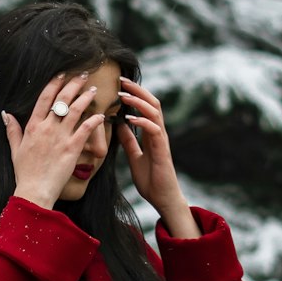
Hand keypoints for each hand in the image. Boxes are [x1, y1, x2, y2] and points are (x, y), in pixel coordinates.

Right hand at [2, 72, 105, 207]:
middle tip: (82, 75)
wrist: (35, 190)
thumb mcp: (15, 149)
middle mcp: (47, 128)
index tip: (62, 74)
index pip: (44, 98)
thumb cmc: (25, 172)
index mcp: (33, 126)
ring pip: (75, 110)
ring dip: (85, 97)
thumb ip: (12, 130)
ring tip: (93, 90)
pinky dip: (93, 120)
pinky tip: (100, 115)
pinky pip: (85, 129)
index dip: (54, 83)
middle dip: (73, 84)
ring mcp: (60, 137)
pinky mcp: (72, 148)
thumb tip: (5, 114)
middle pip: (62, 99)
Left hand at [116, 75, 191, 223]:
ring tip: (123, 96)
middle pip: (152, 103)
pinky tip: (130, 119)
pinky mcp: (162, 151)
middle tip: (121, 81)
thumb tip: (119, 124)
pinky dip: (142, 122)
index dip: (134, 94)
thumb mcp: (134, 157)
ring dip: (138, 102)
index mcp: (151, 134)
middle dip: (137, 90)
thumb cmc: (151, 180)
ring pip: (154, 113)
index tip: (119, 84)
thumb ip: (129, 141)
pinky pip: (154, 131)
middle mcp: (158, 133)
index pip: (145, 106)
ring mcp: (161, 141)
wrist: (162, 199)